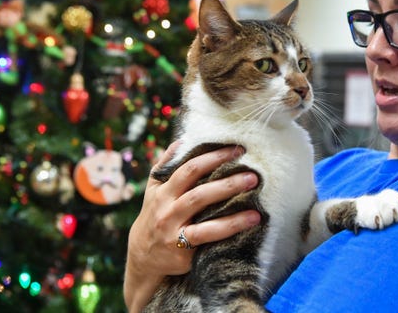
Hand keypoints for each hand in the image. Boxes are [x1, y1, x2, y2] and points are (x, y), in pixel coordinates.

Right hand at [123, 141, 260, 311]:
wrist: (143, 257)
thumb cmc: (155, 215)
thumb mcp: (155, 190)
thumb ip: (167, 166)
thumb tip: (183, 140)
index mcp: (163, 191)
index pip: (189, 169)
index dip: (213, 157)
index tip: (236, 150)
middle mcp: (167, 209)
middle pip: (198, 190)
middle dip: (226, 179)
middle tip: (252, 173)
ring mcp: (174, 230)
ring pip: (202, 209)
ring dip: (230, 198)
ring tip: (254, 190)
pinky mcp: (183, 250)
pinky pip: (208, 235)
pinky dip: (231, 226)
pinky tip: (252, 219)